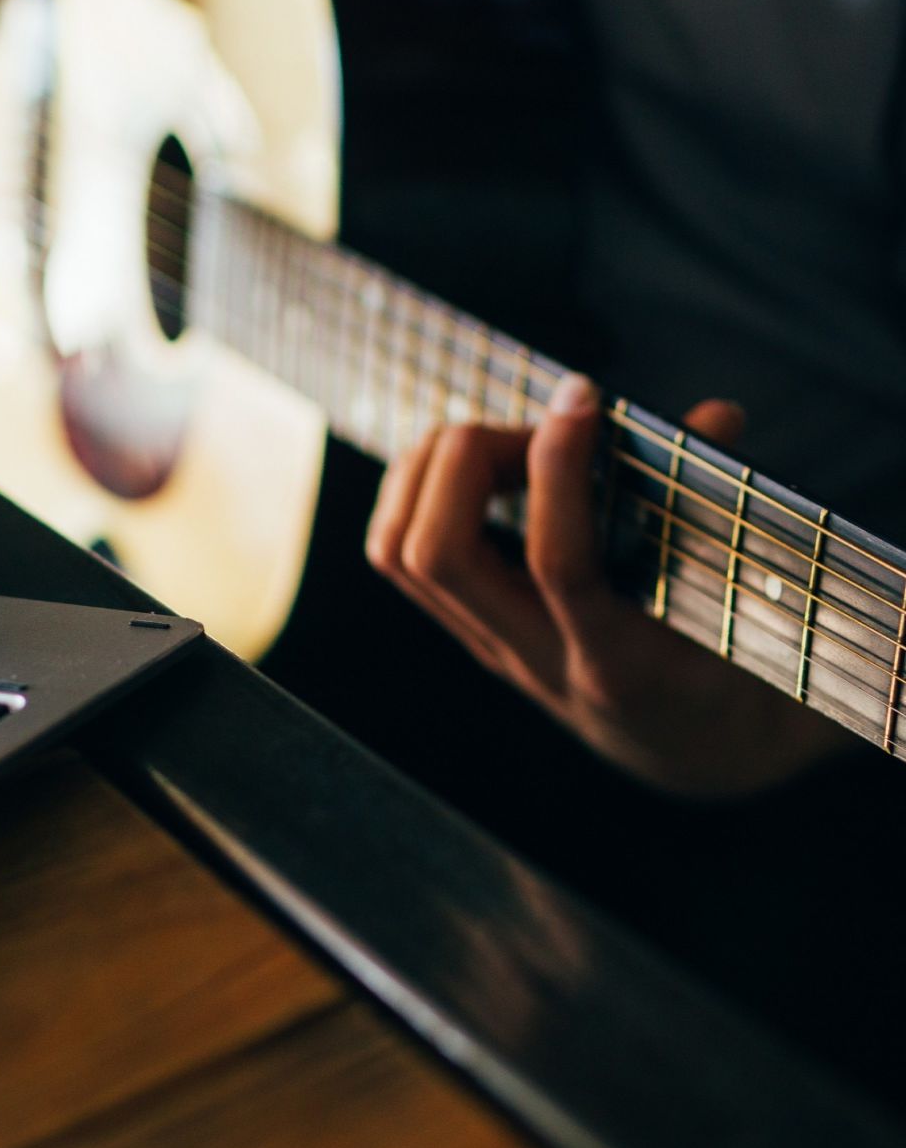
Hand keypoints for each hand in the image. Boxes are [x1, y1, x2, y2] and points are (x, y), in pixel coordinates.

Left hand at [365, 373, 854, 795]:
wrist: (693, 749)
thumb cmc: (732, 664)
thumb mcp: (747, 602)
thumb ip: (725, 511)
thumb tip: (719, 416)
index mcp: (620, 661)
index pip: (559, 566)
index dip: (559, 472)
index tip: (585, 399)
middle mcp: (536, 660)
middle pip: (441, 556)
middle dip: (469, 460)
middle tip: (535, 425)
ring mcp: (491, 649)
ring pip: (402, 556)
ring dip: (429, 472)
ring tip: (500, 438)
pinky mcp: (470, 634)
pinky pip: (400, 560)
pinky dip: (414, 494)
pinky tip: (470, 464)